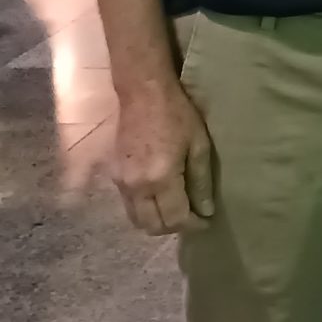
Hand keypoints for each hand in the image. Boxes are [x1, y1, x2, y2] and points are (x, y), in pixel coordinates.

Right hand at [111, 79, 215, 235]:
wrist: (143, 94)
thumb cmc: (177, 115)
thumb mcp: (199, 145)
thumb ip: (201, 181)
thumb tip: (206, 210)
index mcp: (160, 179)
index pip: (176, 219)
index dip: (194, 225)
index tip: (207, 221)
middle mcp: (136, 187)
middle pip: (153, 226)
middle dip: (175, 227)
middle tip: (193, 217)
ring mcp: (121, 183)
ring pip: (137, 220)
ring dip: (158, 221)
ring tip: (178, 209)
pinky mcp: (114, 177)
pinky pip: (129, 206)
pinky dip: (145, 210)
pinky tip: (161, 198)